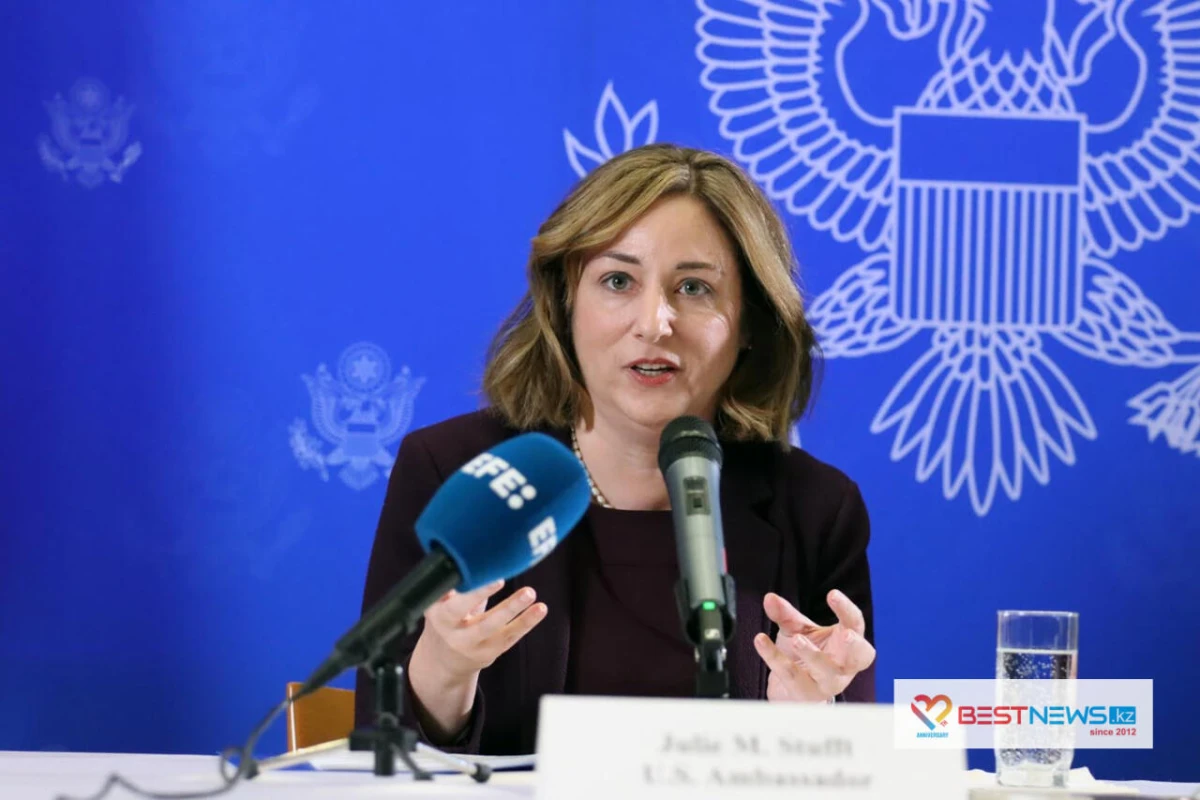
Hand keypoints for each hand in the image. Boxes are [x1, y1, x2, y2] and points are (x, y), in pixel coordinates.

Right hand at [413, 578, 547, 684]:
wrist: (442, 659)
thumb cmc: (446, 618)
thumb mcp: (438, 603)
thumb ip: (451, 584)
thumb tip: (468, 556)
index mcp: (439, 616)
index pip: (454, 604)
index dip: (471, 592)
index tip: (491, 577)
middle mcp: (454, 634)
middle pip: (479, 622)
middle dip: (496, 603)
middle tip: (509, 582)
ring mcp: (473, 645)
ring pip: (496, 629)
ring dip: (515, 610)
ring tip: (531, 593)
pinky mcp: (489, 652)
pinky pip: (510, 636)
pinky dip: (526, 622)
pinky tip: (540, 609)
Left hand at [753, 590, 874, 702]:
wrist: (792, 690)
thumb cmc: (804, 656)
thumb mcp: (797, 630)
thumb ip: (785, 614)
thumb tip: (769, 598)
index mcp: (847, 644)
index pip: (855, 624)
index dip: (847, 609)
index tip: (832, 594)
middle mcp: (844, 665)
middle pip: (860, 657)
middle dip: (855, 646)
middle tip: (846, 635)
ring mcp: (828, 682)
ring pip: (827, 671)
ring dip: (813, 654)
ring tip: (797, 640)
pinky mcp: (807, 693)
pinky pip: (792, 675)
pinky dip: (774, 657)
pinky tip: (760, 640)